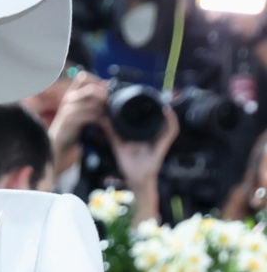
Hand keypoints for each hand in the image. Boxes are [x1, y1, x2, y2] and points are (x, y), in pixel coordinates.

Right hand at [48, 71, 108, 156]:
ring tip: (109, 117)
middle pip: (90, 88)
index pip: (83, 76)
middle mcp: (69, 99)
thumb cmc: (71, 129)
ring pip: (92, 102)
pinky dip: (100, 119)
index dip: (96, 80)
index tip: (106, 90)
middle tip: (111, 104)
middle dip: (104, 96)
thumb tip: (107, 87)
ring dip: (103, 109)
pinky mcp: (70, 119)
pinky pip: (90, 115)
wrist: (57, 145)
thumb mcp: (80, 112)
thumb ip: (90, 101)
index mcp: (71, 94)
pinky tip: (103, 124)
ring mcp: (68, 108)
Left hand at [102, 105, 178, 222]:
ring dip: (164, 109)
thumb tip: (102, 117)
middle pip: (159, 114)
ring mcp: (161, 138)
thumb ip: (111, 131)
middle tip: (149, 92)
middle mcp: (155, 133)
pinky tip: (165, 110)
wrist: (137, 179)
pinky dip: (170, 120)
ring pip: (167, 119)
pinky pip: (171, 130)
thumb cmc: (129, 164)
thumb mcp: (118, 143)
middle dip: (156, 103)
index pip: (148, 115)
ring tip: (158, 98)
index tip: (139, 94)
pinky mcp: (164, 144)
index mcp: (145, 132)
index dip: (146, 104)